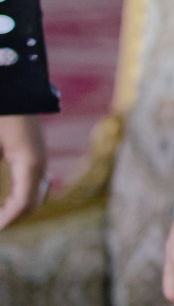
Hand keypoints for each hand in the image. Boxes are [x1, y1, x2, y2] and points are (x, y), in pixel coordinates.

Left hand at [0, 114, 47, 229]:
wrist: (13, 83)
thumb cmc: (1, 113)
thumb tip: (1, 204)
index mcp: (30, 162)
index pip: (24, 204)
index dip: (7, 222)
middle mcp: (38, 162)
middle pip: (32, 202)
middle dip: (12, 219)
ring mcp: (37, 157)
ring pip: (34, 194)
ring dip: (16, 209)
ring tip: (1, 218)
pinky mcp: (32, 152)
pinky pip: (31, 183)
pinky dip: (18, 197)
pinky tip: (5, 201)